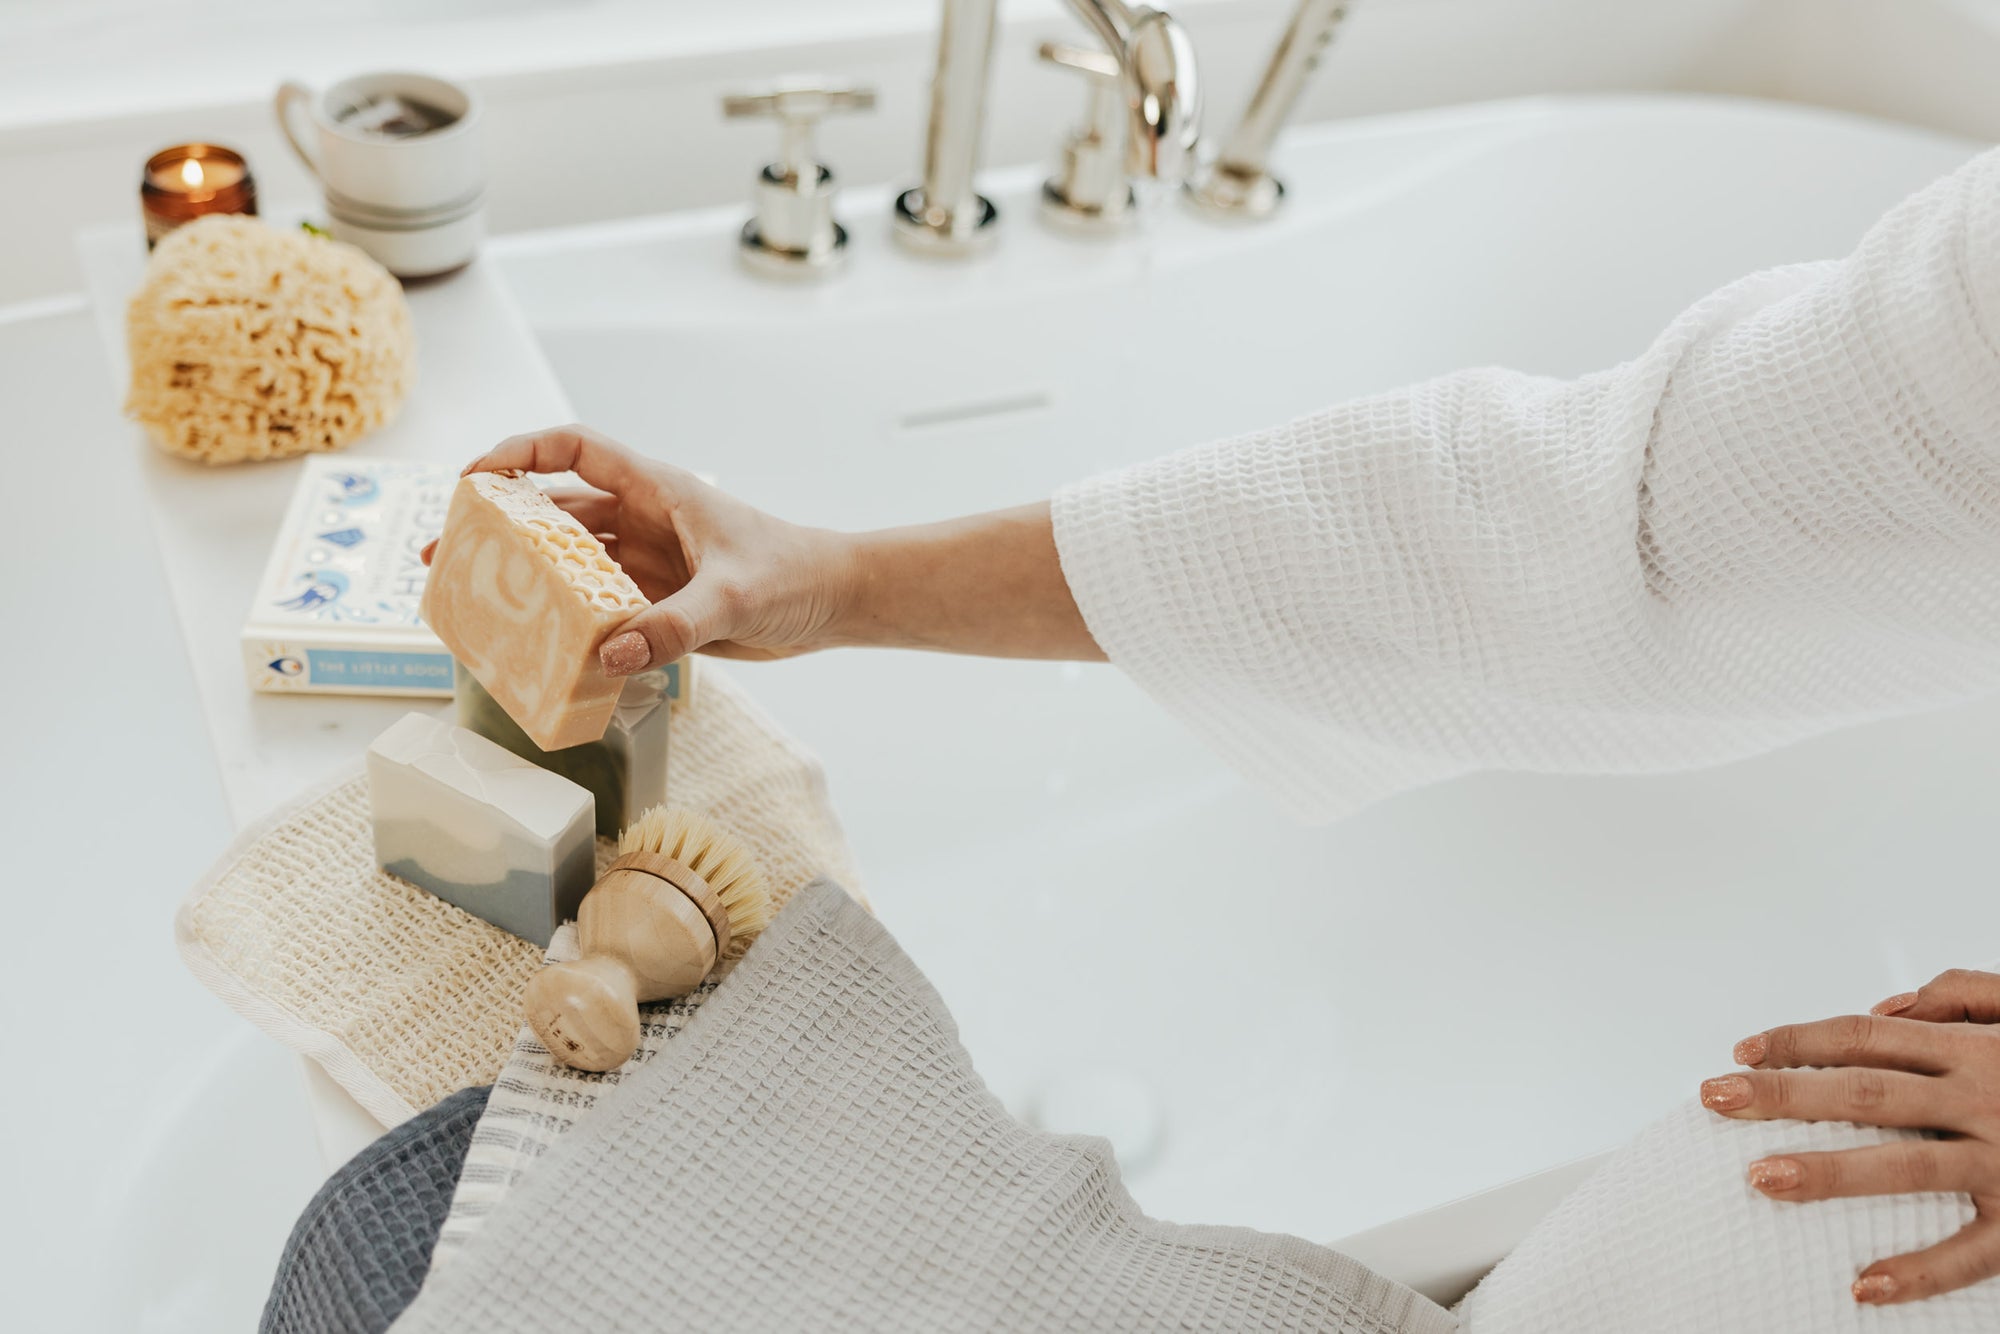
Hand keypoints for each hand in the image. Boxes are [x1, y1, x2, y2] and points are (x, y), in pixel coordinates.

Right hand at [425, 424, 860, 673]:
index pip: (573, 450)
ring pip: (569, 563)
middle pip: (554, 510)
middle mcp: (642, 519)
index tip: (474, 479)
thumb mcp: (734, 598)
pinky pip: (596, 608)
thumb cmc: (793, 575)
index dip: (519, 454)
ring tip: (471, 599)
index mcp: (657, 489)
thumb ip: (674, 626)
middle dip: (498, 525)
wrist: (833, 602)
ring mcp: (646, 561)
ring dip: (524, 577)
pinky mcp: (655, 602)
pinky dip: (564, 622)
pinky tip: (533, 645)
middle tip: (444, 553)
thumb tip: (611, 655)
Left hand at [1700, 968, 1999, 1304]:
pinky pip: (1971, 1255)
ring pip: (1906, 1167)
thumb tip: (1884, 1008)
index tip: (1742, 1053)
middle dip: (1784, 1095)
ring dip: (1831, 1172)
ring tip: (1762, 1178)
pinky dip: (1918, 1273)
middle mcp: (1984, 1103)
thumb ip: (1962, 996)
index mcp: (1975, 1052)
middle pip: (1866, 1092)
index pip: (1864, 1038)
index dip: (1798, 1041)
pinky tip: (1864, 1286)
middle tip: (1715, 1098)